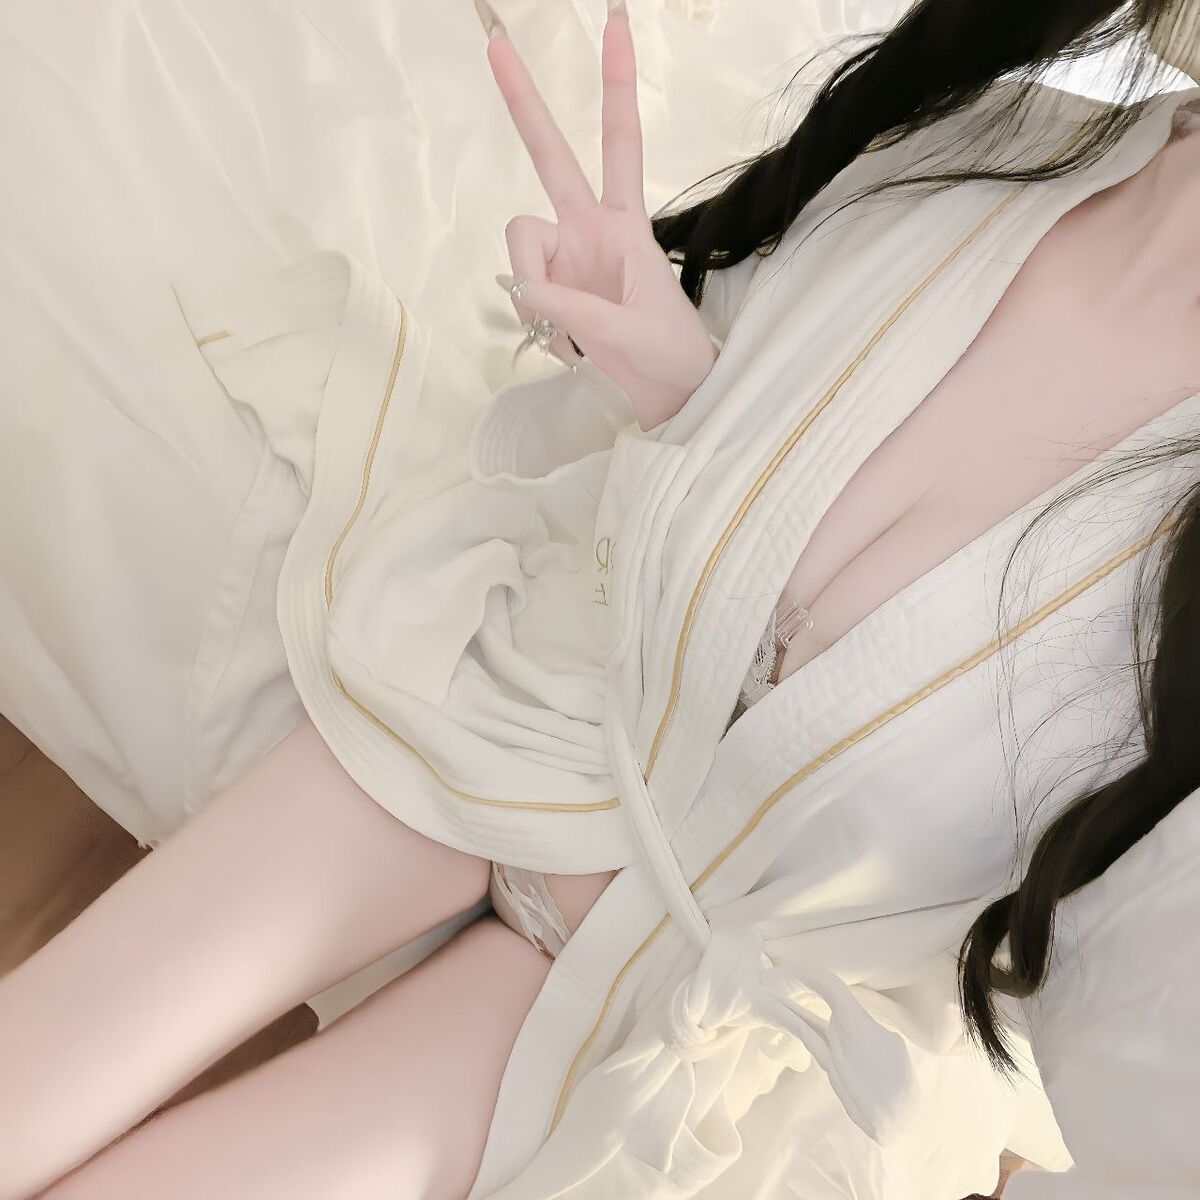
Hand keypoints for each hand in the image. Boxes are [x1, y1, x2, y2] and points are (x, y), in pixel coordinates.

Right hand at [480, 0, 717, 430]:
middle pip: (550, 157)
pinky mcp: (549, 295)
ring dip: (533, 285)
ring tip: (569, 329)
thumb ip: (574, 306)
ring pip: (520, 244)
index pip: (619, 143)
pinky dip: (535, 318)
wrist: (670, 397)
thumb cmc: (670, 355)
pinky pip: (521, 291)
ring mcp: (564, 261)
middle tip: (495, 40)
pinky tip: (567, 341)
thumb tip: (523, 287)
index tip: (612, 23)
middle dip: (524, 103)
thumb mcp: (632, 327)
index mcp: (625, 224)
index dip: (614, 87)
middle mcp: (588, 231)